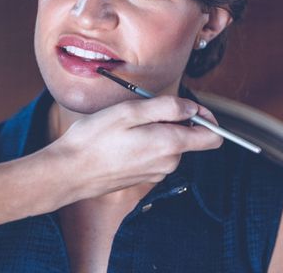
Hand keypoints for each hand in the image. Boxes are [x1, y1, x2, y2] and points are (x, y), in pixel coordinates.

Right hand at [50, 95, 221, 199]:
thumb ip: (166, 107)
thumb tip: (191, 106)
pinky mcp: (143, 177)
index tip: (188, 105)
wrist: (70, 171)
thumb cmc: (95, 139)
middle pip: (188, 137)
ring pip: (170, 145)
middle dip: (172, 120)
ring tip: (126, 126)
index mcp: (170, 144)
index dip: (206, 117)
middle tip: (141, 110)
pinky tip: (121, 140)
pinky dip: (145, 143)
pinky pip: (155, 155)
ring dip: (155, 131)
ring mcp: (156, 173)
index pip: (213, 137)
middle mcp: (168, 163)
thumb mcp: (129, 111)